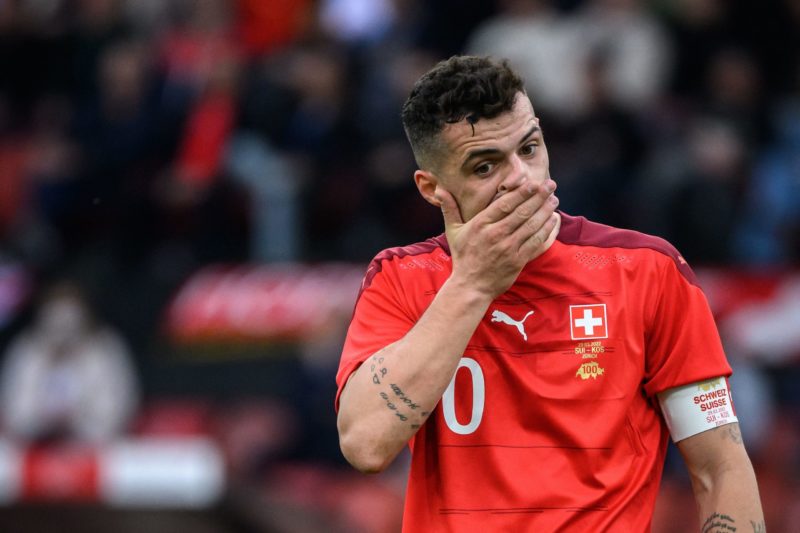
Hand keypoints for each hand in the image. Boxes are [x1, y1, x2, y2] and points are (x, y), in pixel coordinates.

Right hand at [437, 179, 558, 298]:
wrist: (470, 287)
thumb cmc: (463, 257)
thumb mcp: (453, 231)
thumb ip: (449, 208)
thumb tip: (440, 189)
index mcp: (480, 225)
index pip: (504, 204)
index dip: (521, 192)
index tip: (533, 183)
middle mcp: (495, 235)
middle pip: (522, 212)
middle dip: (539, 197)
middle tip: (550, 185)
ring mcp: (508, 248)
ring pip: (531, 225)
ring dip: (545, 211)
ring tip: (554, 199)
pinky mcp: (518, 260)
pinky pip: (536, 242)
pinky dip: (547, 230)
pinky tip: (553, 220)